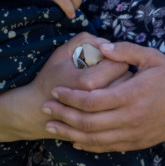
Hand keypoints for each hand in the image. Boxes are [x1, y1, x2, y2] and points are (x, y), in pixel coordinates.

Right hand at [0, 33, 126, 142]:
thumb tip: (107, 42)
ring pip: (127, 95)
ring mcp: (101, 115)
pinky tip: (108, 94)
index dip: (118, 56)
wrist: (37, 111)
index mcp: (89, 82)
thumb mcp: (62, 52)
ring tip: (110, 79)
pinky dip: (119, 99)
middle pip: (127, 79)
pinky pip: (120, 108)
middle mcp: (98, 101)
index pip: (121, 64)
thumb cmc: (51, 78)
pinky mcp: (102, 124)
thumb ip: (85, 40)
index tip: (108, 56)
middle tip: (112, 66)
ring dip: (124, 84)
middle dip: (123, 69)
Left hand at [43, 42, 164, 152]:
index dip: (69, 97)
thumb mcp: (151, 57)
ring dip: (69, 133)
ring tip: (52, 126)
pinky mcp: (136, 143)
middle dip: (62, 115)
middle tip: (44, 108)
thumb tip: (101, 45)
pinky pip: (106, 148)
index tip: (54, 90)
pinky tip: (75, 140)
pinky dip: (87, 145)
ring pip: (93, 139)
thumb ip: (125, 50)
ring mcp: (133, 134)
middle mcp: (130, 118)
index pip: (90, 100)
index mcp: (131, 95)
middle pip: (86, 122)